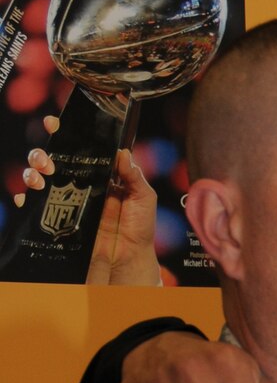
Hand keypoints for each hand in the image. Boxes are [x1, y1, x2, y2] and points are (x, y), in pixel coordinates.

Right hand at [17, 118, 160, 285]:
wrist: (131, 259)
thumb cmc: (140, 228)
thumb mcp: (144, 197)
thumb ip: (134, 175)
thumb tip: (122, 152)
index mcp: (97, 173)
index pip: (76, 148)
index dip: (62, 133)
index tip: (53, 124)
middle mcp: (78, 184)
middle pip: (49, 160)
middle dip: (41, 155)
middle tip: (49, 162)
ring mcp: (65, 202)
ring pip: (38, 179)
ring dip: (32, 173)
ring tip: (41, 177)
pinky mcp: (58, 221)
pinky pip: (34, 208)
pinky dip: (25, 200)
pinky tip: (28, 197)